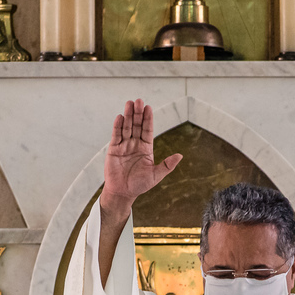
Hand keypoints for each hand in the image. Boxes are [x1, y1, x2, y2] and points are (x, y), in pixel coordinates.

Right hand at [101, 99, 181, 218]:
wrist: (123, 193)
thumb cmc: (139, 185)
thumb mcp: (156, 175)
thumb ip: (167, 165)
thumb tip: (180, 156)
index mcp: (146, 148)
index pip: (147, 130)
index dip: (148, 119)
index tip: (149, 107)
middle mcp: (135, 144)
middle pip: (136, 125)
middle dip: (138, 113)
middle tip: (139, 101)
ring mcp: (124, 145)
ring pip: (126, 127)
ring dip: (127, 115)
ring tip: (129, 103)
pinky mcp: (113, 149)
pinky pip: (116, 135)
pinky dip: (117, 126)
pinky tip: (120, 117)